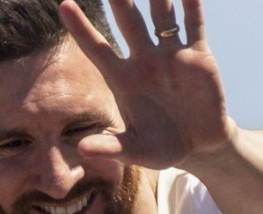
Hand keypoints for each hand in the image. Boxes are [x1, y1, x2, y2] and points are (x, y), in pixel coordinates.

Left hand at [59, 0, 231, 170]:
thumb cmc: (161, 147)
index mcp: (123, 80)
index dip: (81, 28)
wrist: (198, 145)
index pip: (97, 48)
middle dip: (120, 0)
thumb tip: (81, 150)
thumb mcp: (134, 151)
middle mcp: (143, 61)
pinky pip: (193, 24)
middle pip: (128, 23)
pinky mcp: (198, 56)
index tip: (64, 5)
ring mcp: (170, 55)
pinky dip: (191, 4)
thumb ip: (109, 147)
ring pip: (160, 16)